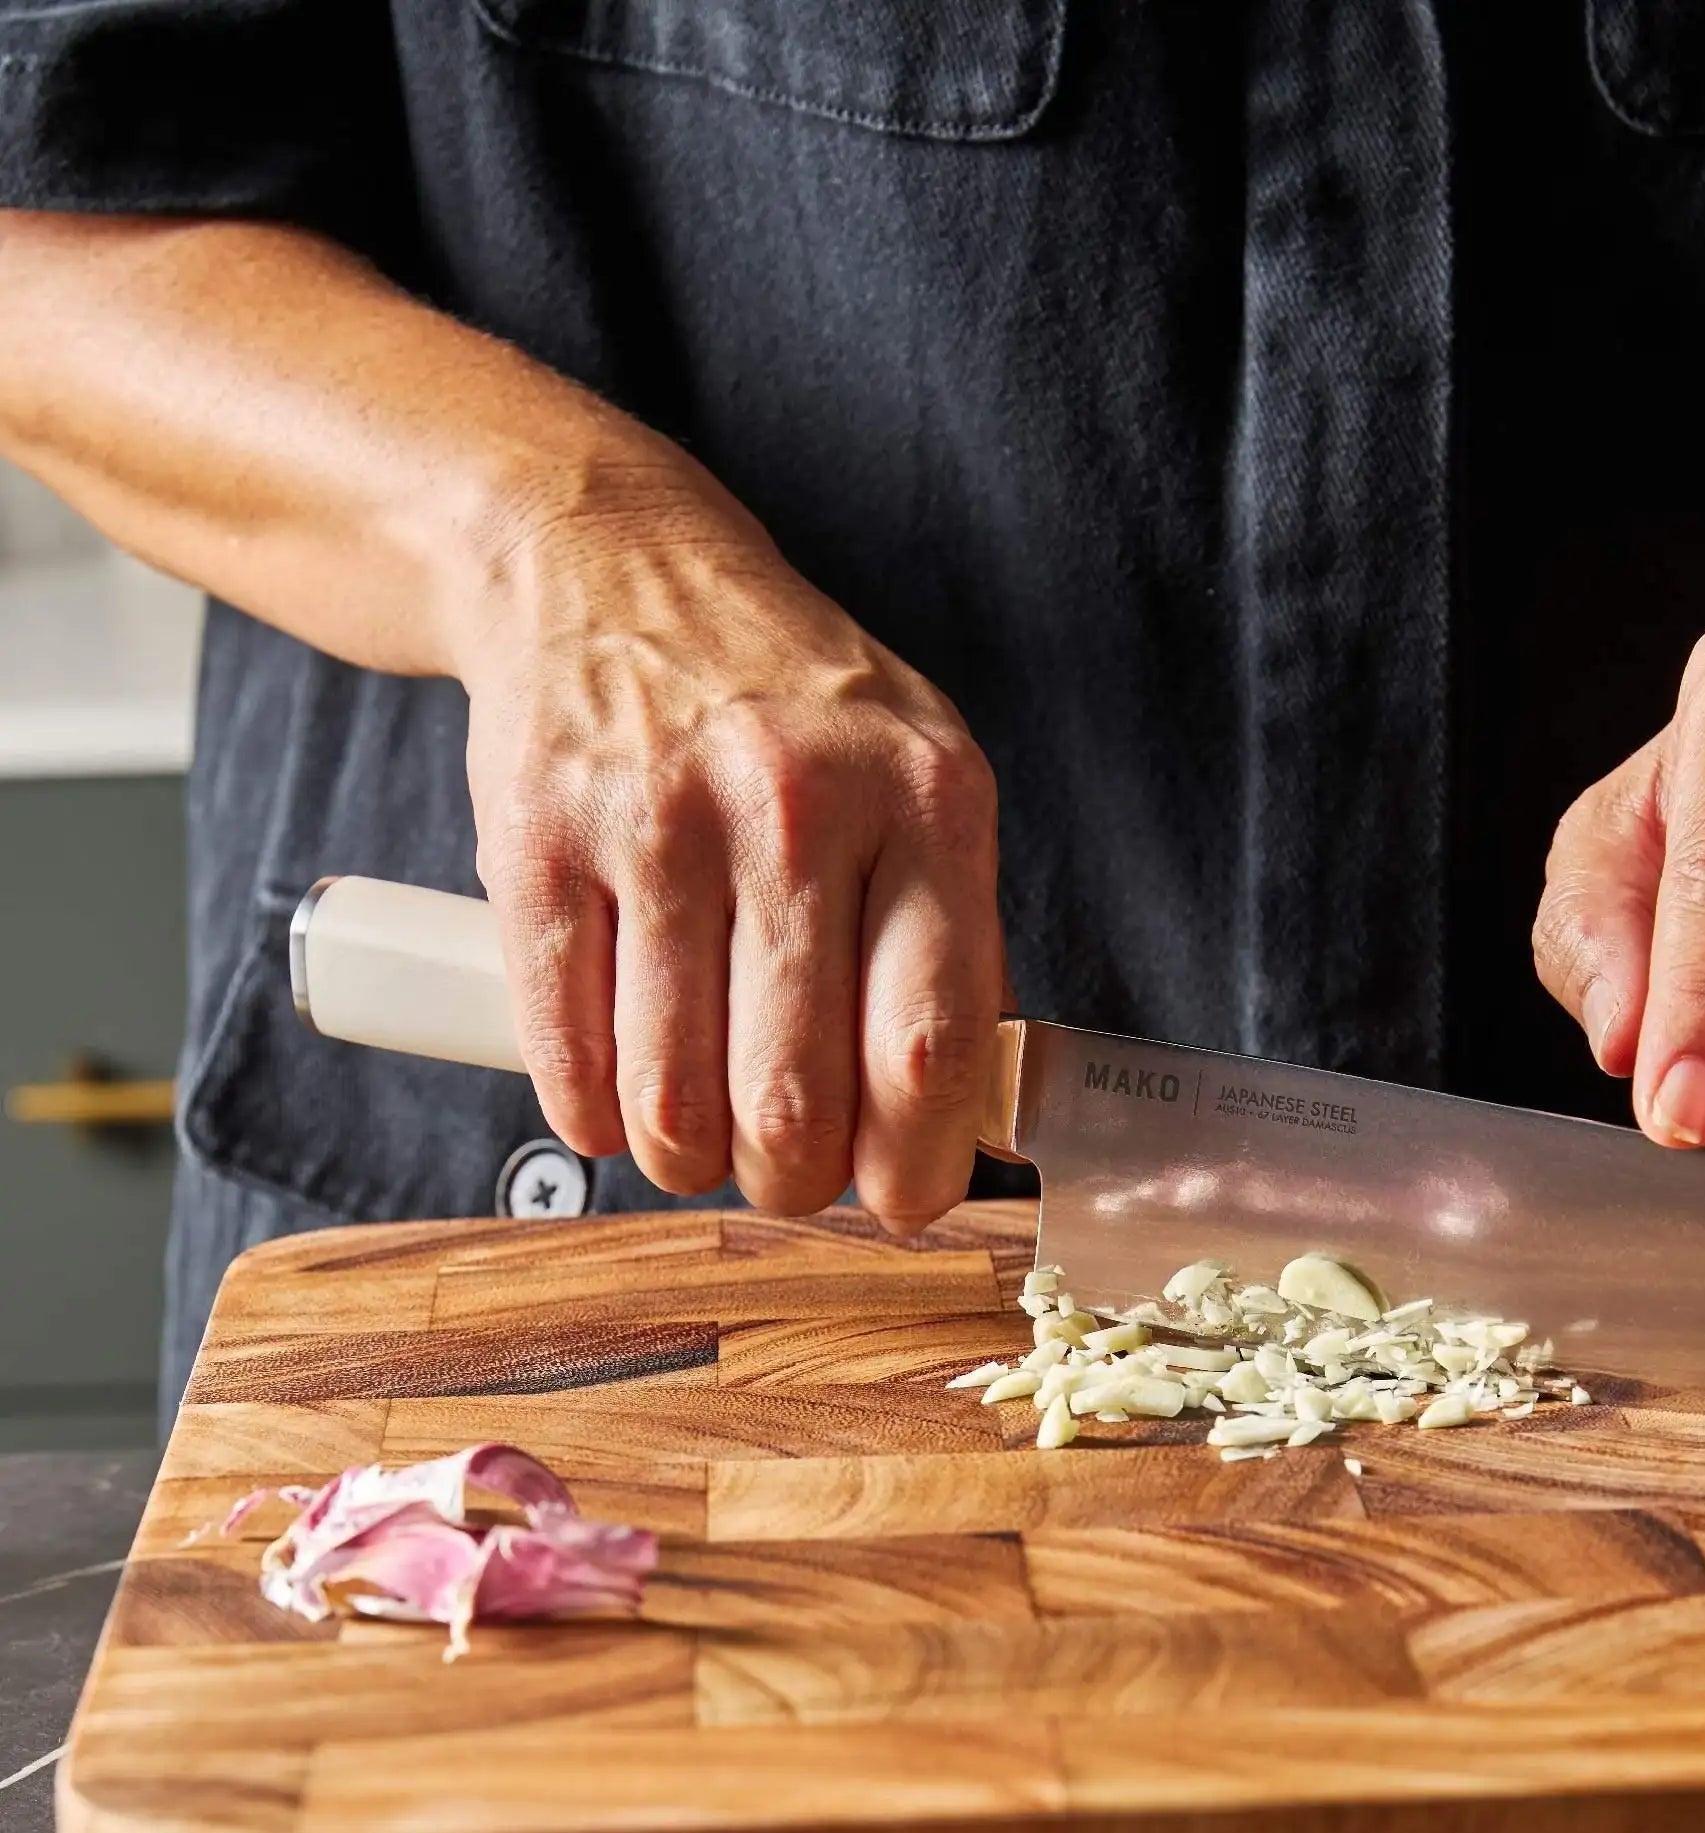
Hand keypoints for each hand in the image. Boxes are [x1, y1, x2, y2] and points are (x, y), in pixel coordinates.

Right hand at [457, 455, 1001, 1231]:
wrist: (610, 566)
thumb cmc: (786, 708)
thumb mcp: (916, 781)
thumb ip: (951, 941)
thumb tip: (970, 1124)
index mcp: (926, 800)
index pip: (932, 1045)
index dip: (915, 1164)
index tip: (898, 1200)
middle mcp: (799, 806)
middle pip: (795, 1101)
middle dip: (788, 1180)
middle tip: (782, 1171)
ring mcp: (660, 821)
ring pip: (671, 1099)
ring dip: (684, 1158)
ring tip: (696, 1136)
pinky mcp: (539, 841)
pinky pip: (564, 1051)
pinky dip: (591, 1112)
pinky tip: (615, 1094)